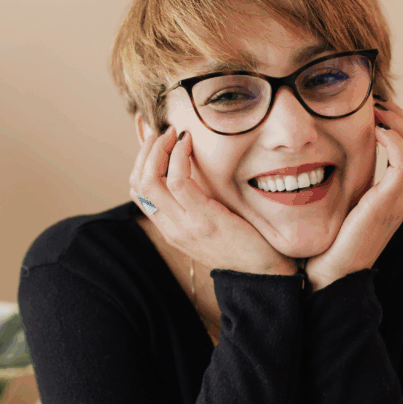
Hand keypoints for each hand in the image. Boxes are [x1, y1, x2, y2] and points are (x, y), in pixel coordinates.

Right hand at [129, 125, 297, 276]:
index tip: (156, 141)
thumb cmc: (245, 243)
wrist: (265, 272)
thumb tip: (195, 170)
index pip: (138, 192)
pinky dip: (179, 155)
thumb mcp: (212, 223)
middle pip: (138, 183)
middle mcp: (171, 229)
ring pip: (150, 180)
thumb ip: (198, 203)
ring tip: (173, 133)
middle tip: (162, 131)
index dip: (140, 161)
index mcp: (171, 229)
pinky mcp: (203, 219)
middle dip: (145, 151)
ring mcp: (184, 226)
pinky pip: (178, 181)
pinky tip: (188, 142)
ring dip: (158, 149)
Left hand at [304, 99, 402, 290]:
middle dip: (400, 115)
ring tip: (374, 109)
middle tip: (374, 101)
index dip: (397, 121)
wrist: (330, 275)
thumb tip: (321, 155)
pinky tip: (374, 131)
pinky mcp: (389, 204)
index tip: (371, 107)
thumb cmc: (328, 243)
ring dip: (398, 120)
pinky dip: (394, 140)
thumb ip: (342, 182)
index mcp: (394, 194)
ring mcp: (399, 199)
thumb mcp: (338, 204)